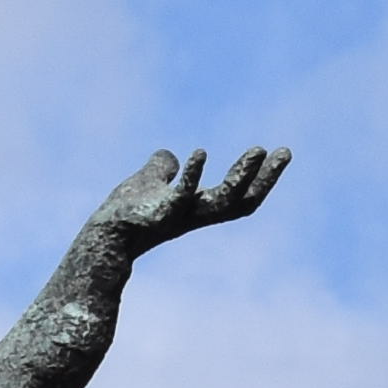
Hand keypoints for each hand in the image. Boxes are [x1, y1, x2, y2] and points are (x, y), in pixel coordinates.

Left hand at [91, 143, 288, 249]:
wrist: (102, 237)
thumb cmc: (126, 215)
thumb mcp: (148, 183)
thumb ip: (161, 169)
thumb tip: (169, 155)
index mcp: (199, 208)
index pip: (239, 195)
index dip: (261, 178)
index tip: (278, 153)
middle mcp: (196, 214)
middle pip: (242, 200)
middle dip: (265, 178)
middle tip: (286, 152)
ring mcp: (181, 214)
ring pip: (222, 199)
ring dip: (242, 175)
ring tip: (258, 150)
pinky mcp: (161, 212)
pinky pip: (181, 194)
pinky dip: (192, 173)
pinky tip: (200, 153)